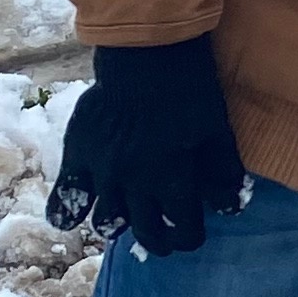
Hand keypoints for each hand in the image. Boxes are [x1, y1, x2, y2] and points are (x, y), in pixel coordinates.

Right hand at [47, 36, 247, 256]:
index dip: (190, 237)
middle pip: (146, 231)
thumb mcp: (218, 131)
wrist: (145, 55)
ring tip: (127, 219)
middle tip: (163, 237)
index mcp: (172, 179)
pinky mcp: (78, 154)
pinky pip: (66, 197)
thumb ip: (225, 173)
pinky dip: (67, 213)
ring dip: (120, 226)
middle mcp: (135, 183)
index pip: (183, 229)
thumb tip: (231, 208)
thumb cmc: (188, 91)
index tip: (190, 233)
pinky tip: (74, 219)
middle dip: (159, 240)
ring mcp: (103, 171)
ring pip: (107, 221)